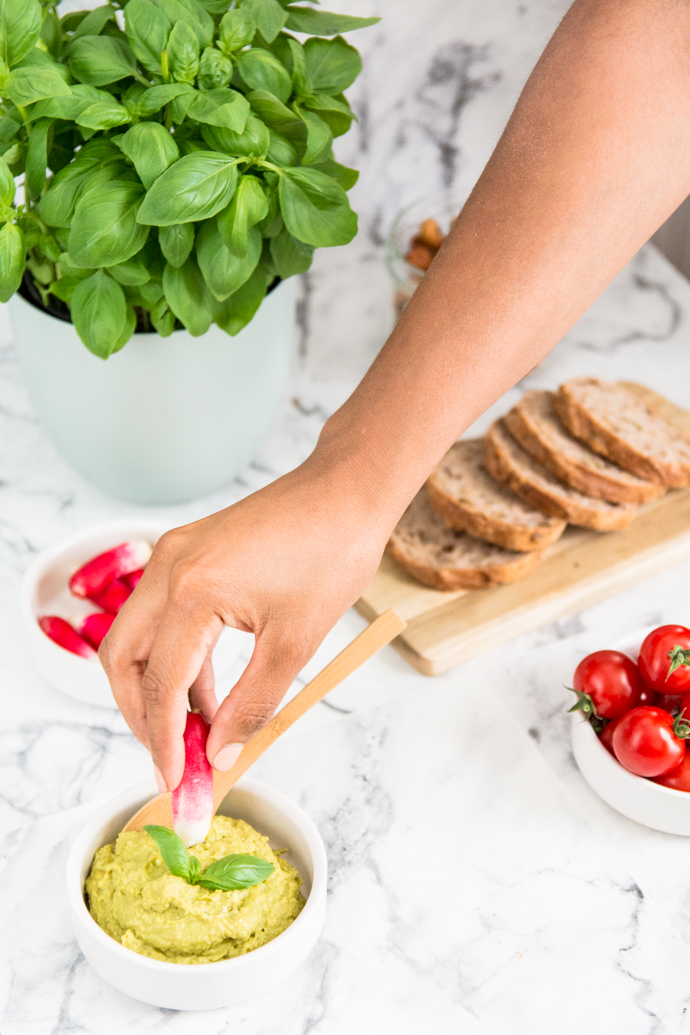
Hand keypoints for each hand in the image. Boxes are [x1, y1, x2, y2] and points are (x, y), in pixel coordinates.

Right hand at [99, 451, 391, 790]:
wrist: (345, 492)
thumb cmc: (331, 555)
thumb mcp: (295, 642)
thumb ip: (251, 705)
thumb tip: (220, 753)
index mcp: (193, 591)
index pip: (159, 684)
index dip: (163, 741)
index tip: (175, 783)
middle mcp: (168, 568)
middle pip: (123, 658)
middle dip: (140, 715)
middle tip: (170, 759)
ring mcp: (173, 555)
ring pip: (136, 636)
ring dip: (156, 688)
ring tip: (193, 733)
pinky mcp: (187, 552)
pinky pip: (162, 614)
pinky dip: (175, 657)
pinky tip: (205, 692)